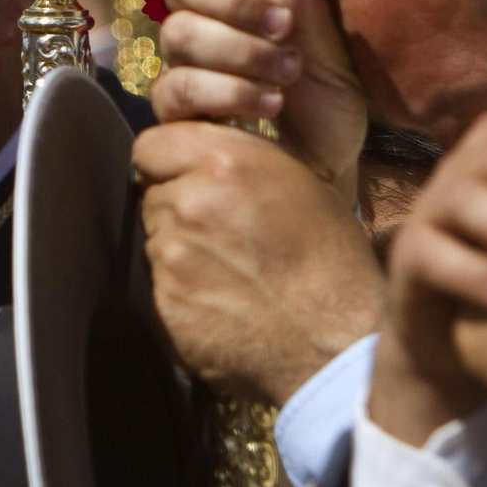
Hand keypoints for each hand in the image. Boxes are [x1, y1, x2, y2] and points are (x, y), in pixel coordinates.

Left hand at [135, 121, 386, 405]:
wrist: (336, 341)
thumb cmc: (331, 262)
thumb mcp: (300, 183)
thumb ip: (239, 161)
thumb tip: (202, 159)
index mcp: (225, 163)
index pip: (151, 146)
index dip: (166, 162)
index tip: (184, 177)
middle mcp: (190, 203)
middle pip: (152, 194)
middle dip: (177, 206)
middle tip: (218, 232)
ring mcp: (172, 255)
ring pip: (156, 239)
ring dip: (181, 249)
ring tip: (229, 271)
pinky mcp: (164, 302)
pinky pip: (159, 284)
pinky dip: (182, 290)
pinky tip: (223, 301)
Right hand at [140, 0, 367, 206]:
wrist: (323, 182)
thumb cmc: (328, 116)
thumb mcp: (337, 56)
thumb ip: (309, 8)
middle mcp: (205, 12)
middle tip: (282, 22)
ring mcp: (185, 58)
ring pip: (182, 29)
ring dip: (240, 48)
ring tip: (286, 71)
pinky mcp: (174, 108)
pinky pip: (180, 83)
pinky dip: (229, 88)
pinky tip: (267, 100)